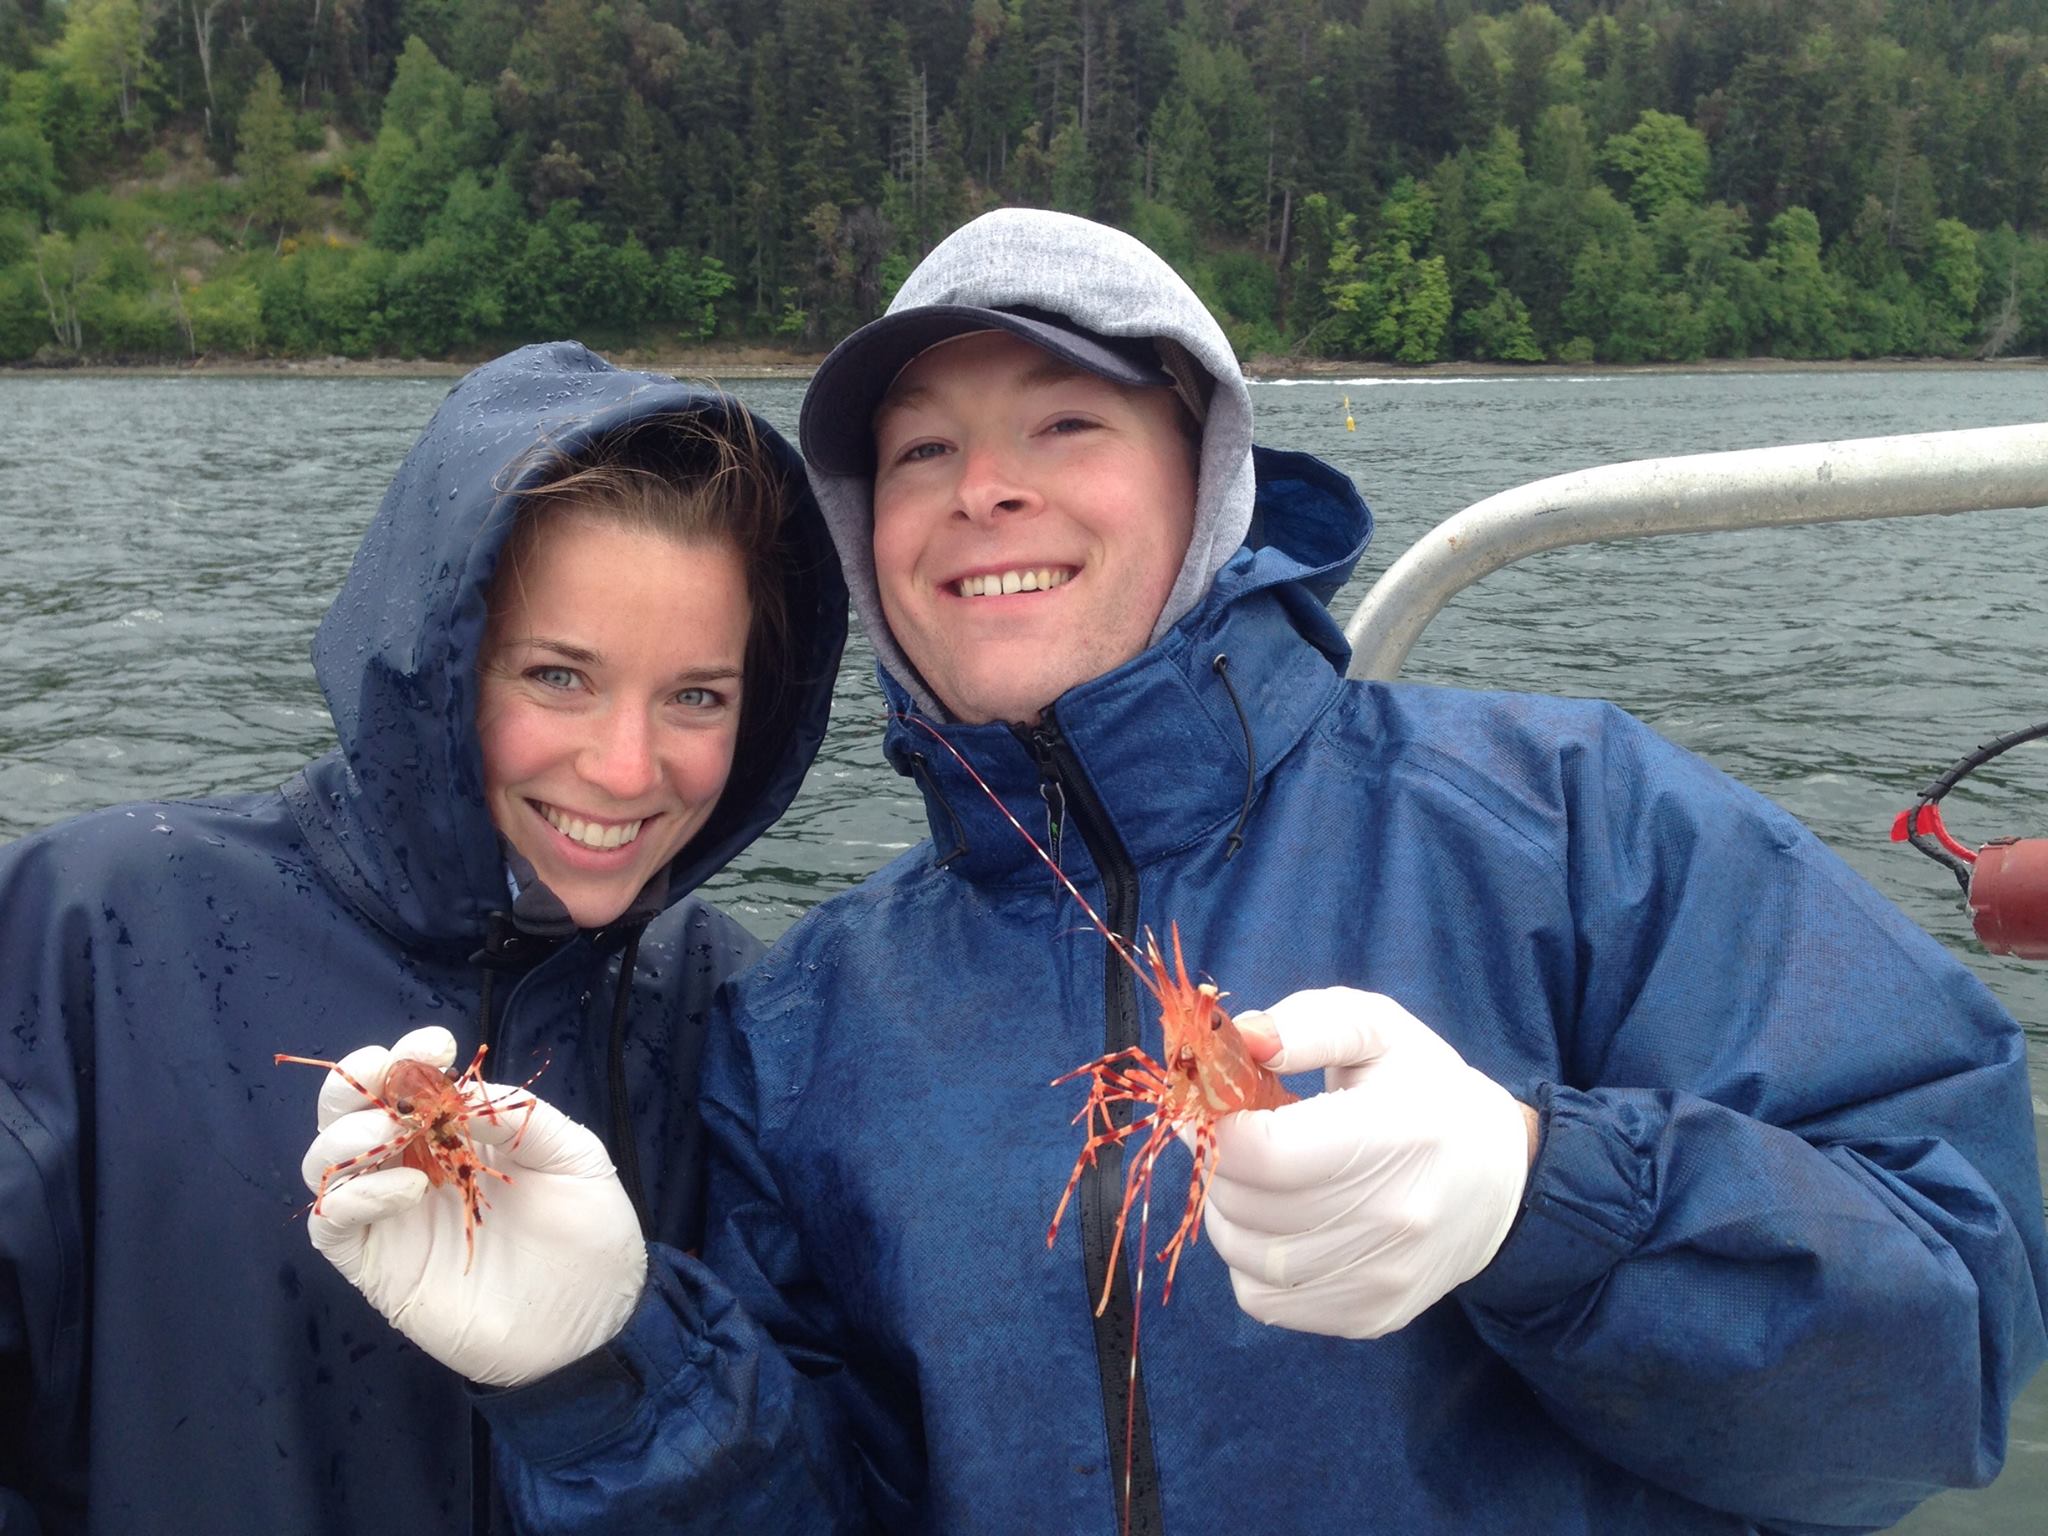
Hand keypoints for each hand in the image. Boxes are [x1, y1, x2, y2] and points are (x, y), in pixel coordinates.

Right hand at [296, 1026, 646, 1387]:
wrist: (599, 1318)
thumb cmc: (590, 1232)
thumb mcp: (574, 1155)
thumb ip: (520, 1117)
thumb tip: (464, 1087)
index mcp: (457, 1135)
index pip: (405, 1085)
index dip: (406, 1057)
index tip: (435, 1045)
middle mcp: (414, 1168)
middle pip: (347, 1116)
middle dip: (354, 1084)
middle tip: (388, 1076)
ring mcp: (393, 1219)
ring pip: (327, 1165)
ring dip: (346, 1136)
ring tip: (394, 1132)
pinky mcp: (381, 1268)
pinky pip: (333, 1224)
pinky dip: (354, 1197)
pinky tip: (407, 1188)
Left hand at [1201, 988, 1532, 1339]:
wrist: (1500, 1180)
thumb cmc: (1426, 1092)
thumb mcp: (1378, 1030)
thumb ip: (1307, 1024)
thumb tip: (1241, 1041)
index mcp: (1395, 1135)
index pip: (1263, 1151)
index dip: (1217, 1124)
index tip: (1214, 1103)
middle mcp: (1394, 1217)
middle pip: (1246, 1203)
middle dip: (1220, 1162)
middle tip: (1234, 1135)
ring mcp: (1383, 1277)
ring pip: (1243, 1256)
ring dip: (1228, 1212)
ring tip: (1257, 1177)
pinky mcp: (1371, 1316)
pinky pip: (1263, 1301)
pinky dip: (1248, 1262)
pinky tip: (1278, 1224)